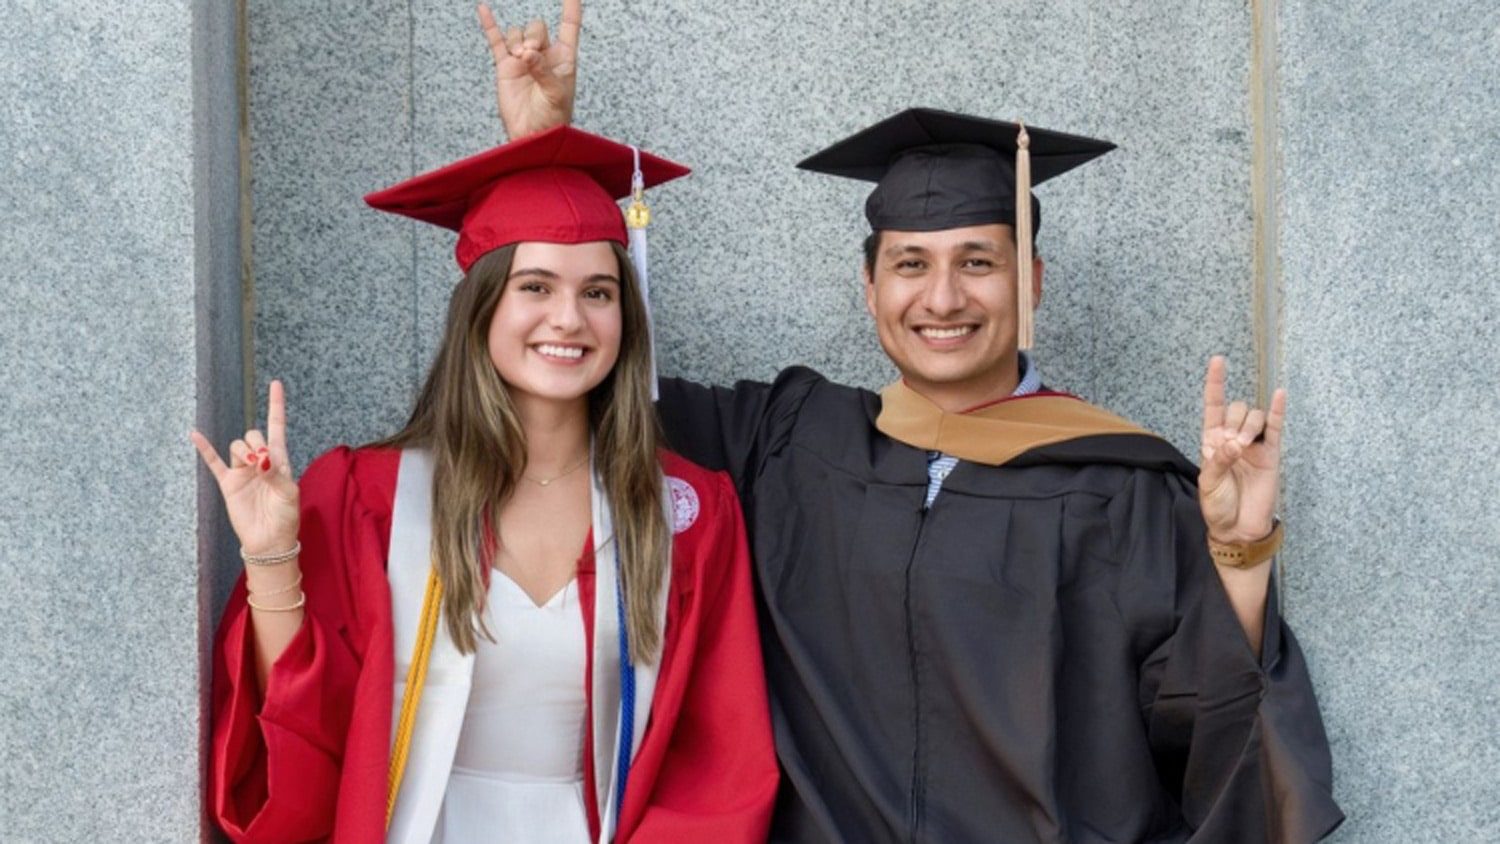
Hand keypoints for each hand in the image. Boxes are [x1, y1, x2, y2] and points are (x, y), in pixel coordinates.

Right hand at [190, 379, 299, 557]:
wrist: (270, 541)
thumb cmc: (286, 516)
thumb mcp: (289, 493)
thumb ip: (275, 473)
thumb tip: (261, 458)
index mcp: (279, 460)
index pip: (277, 426)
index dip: (276, 405)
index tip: (275, 383)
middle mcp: (260, 462)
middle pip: (253, 435)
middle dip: (256, 442)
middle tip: (263, 462)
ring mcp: (242, 471)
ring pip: (236, 446)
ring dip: (243, 451)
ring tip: (252, 466)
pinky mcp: (228, 484)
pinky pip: (213, 462)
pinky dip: (204, 448)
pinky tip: (195, 435)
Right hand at [478, 0, 580, 139]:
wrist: (533, 136)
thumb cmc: (553, 119)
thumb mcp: (556, 94)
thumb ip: (544, 71)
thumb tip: (527, 53)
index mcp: (563, 59)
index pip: (569, 27)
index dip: (571, 10)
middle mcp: (543, 56)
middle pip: (538, 27)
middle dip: (534, 35)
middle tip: (531, 53)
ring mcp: (523, 59)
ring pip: (517, 33)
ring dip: (517, 40)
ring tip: (519, 58)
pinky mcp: (505, 66)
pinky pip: (496, 40)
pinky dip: (490, 25)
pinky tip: (484, 9)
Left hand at [1198, 356, 1282, 544]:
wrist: (1238, 528)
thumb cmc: (1218, 506)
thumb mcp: (1210, 483)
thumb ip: (1219, 461)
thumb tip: (1235, 443)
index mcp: (1212, 441)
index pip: (1213, 406)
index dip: (1215, 383)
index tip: (1218, 360)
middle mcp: (1233, 438)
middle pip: (1236, 409)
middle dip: (1234, 422)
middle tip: (1232, 447)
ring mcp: (1254, 444)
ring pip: (1254, 416)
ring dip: (1249, 425)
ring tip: (1245, 446)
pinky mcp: (1271, 454)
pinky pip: (1276, 427)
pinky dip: (1277, 410)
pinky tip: (1280, 394)